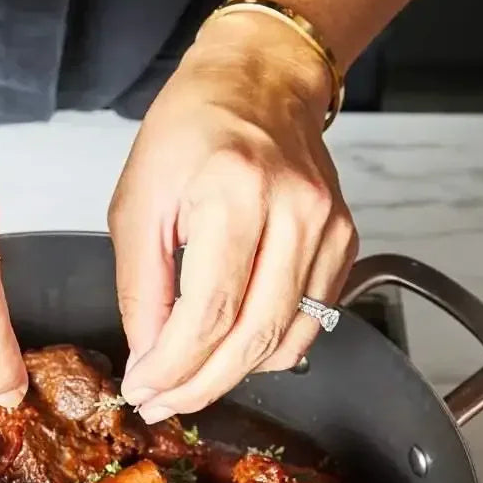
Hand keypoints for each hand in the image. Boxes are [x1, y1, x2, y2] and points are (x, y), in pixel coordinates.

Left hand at [109, 11, 357, 422]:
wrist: (260, 80)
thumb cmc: (191, 129)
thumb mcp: (138, 202)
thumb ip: (142, 287)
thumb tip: (150, 357)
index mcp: (235, 192)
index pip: (210, 312)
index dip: (174, 367)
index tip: (144, 389)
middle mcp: (294, 211)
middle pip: (253, 337)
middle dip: (201, 385)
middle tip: (163, 402)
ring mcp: (329, 228)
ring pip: (285, 340)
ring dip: (233, 374)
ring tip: (189, 378)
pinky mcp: (345, 241)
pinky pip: (310, 322)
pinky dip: (268, 348)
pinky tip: (230, 344)